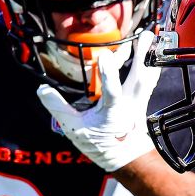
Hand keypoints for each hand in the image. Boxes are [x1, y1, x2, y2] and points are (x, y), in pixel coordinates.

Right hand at [35, 30, 160, 171]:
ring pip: (147, 78)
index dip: (108, 74)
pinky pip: (148, 81)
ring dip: (149, 57)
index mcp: (112, 113)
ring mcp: (139, 103)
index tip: (105, 57)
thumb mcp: (74, 130)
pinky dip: (151, 66)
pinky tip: (151, 54)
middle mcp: (129, 106)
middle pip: (139, 78)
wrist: (126, 159)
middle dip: (141, 57)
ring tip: (150, 38)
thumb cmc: (101, 146)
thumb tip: (43, 90)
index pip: (112, 92)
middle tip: (144, 36)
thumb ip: (58, 109)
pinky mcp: (142, 102)